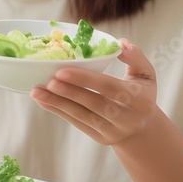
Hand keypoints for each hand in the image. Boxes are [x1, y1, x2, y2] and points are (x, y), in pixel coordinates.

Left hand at [29, 39, 157, 145]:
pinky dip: (59, 111)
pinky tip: (43, 101)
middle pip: (95, 104)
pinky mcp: (100, 138)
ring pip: (82, 116)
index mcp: (140, 100)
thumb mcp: (146, 75)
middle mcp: (128, 119)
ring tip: (36, 92)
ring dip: (57, 103)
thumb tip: (120, 43)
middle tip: (48, 81)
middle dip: (69, 92)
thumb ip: (136, 57)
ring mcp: (113, 131)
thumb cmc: (141, 95)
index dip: (86, 79)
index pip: (110, 88)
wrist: (143, 130)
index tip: (62, 70)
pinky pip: (77, 123)